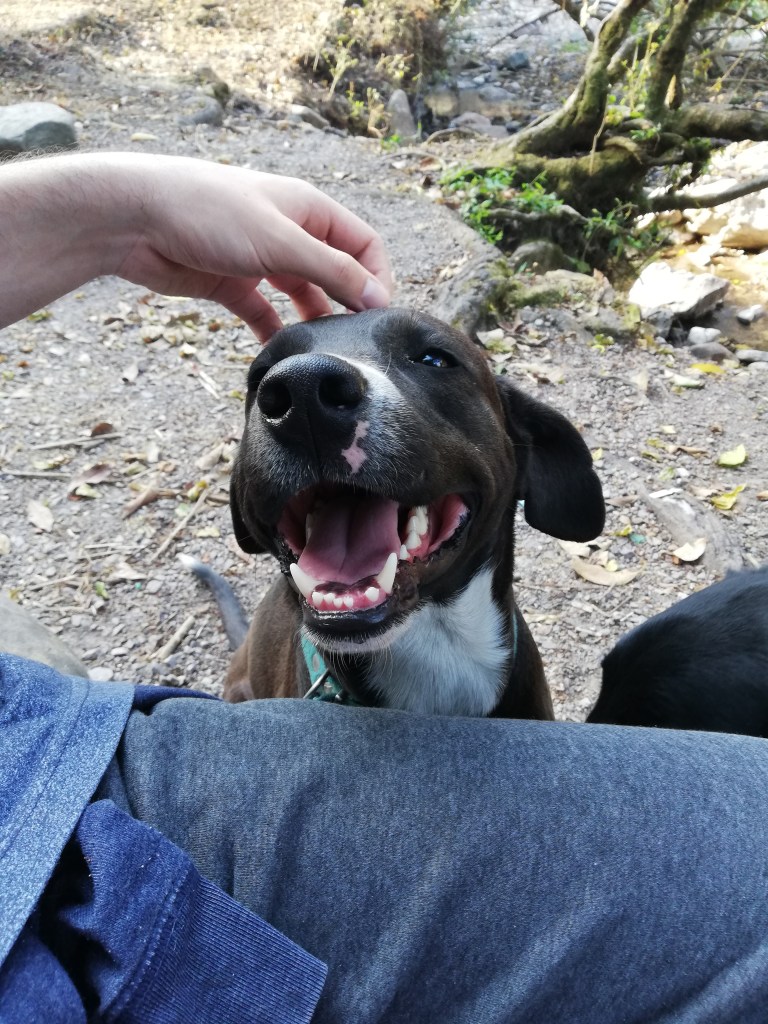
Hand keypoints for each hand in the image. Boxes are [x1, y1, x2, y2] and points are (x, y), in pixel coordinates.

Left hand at [0, 153, 392, 340]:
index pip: (363, 245)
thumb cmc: (209, 213)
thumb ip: (333, 272)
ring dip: (315, 324)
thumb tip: (379, 298)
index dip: (377, 279)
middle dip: (348, 306)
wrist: (134, 219)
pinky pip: (265, 315)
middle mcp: (290, 234)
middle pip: (336, 273)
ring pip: (303, 298)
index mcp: (309, 210)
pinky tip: (282, 357)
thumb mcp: (282, 242)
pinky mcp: (233, 285)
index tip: (379, 317)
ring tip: (324, 353)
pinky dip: (275, 334)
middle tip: (356, 343)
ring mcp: (262, 261)